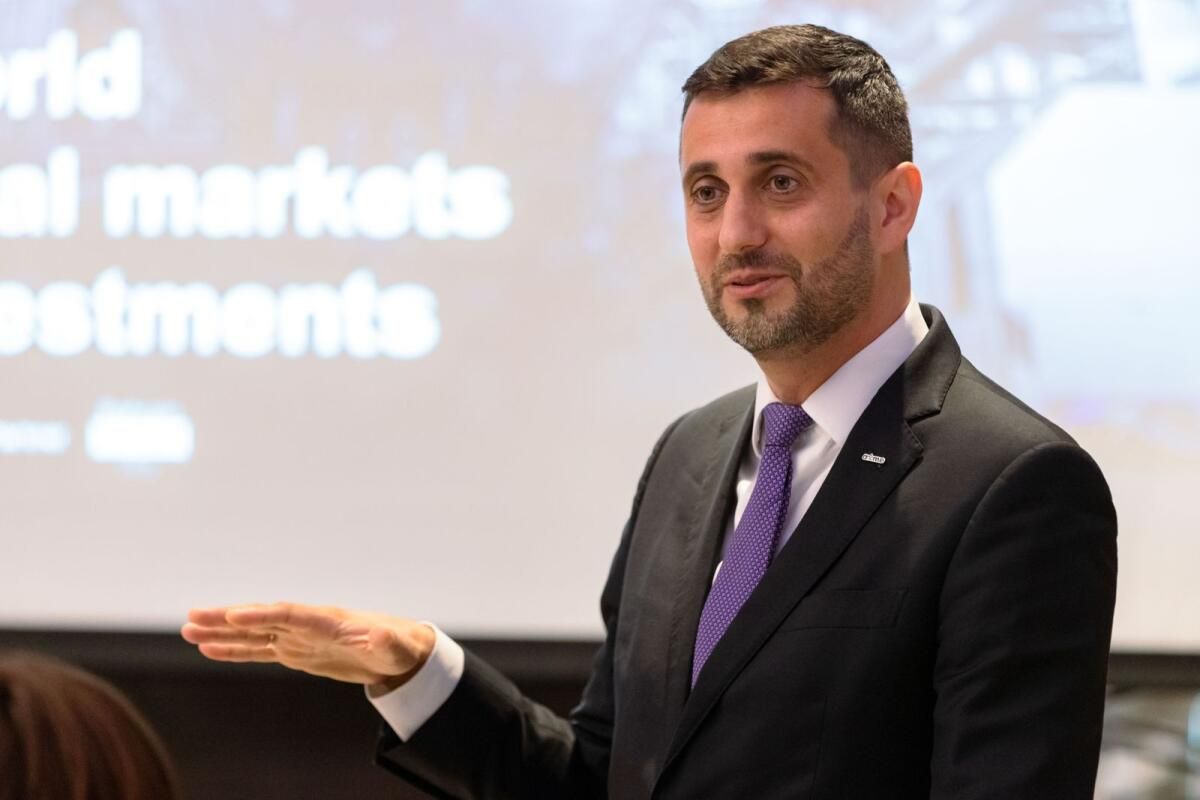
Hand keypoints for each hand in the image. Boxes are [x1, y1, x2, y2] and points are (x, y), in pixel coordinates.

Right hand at [180, 603, 435, 689]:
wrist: (397, 650)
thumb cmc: (398, 647)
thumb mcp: (396, 648)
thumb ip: (385, 642)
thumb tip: (380, 636)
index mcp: (328, 621)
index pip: (289, 615)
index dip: (262, 615)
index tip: (234, 616)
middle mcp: (307, 625)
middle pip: (262, 619)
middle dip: (228, 618)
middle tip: (192, 616)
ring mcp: (298, 637)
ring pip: (253, 634)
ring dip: (221, 632)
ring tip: (187, 630)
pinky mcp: (295, 651)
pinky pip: (258, 650)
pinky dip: (234, 649)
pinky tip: (208, 649)